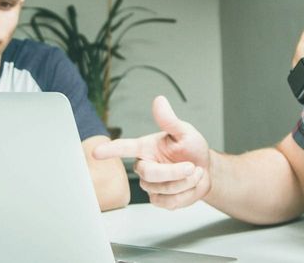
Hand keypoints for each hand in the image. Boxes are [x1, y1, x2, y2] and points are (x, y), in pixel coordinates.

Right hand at [92, 96, 210, 209]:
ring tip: (193, 172)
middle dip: (175, 172)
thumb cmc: (192, 149)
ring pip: (163, 189)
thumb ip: (169, 120)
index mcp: (146, 147)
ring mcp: (150, 185)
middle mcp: (145, 166)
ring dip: (186, 182)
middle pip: (150, 174)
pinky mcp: (158, 199)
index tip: (96, 152)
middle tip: (192, 166)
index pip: (124, 148)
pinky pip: (169, 202)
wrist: (206, 171)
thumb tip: (159, 101)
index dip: (110, 150)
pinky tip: (189, 185)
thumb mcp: (185, 132)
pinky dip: (186, 194)